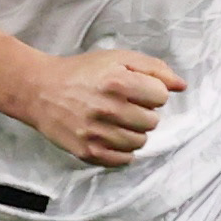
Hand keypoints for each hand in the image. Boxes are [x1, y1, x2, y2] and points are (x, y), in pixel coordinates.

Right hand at [20, 48, 186, 167]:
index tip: (135, 90)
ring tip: (116, 121)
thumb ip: (153, 69)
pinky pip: (123, 160)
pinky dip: (122, 151)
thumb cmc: (81, 72)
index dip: (151, 92)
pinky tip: (111, 136)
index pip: (161, 97)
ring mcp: (96, 133)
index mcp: (117, 82)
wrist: (39, 90)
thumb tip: (182, 86)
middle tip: (123, 106)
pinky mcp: (87, 151)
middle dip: (143, 113)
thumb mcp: (117, 59)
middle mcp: (108, 109)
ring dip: (133, 132)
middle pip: (152, 122)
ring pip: (139, 142)